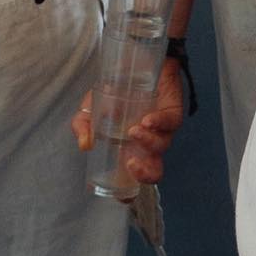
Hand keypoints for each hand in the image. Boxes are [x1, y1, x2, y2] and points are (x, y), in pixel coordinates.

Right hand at [72, 54, 184, 187]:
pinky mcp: (173, 111)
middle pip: (155, 170)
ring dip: (148, 142)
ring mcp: (162, 129)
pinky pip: (171, 123)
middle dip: (145, 174)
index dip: (129, 192)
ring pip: (162, 145)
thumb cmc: (115, 89)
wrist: (135, 58)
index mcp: (130, 149)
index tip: (121, 197)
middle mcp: (147, 144)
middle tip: (131, 164)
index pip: (133, 177)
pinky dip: (159, 123)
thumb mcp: (91, 107)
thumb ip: (83, 126)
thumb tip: (85, 146)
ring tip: (133, 130)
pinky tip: (147, 121)